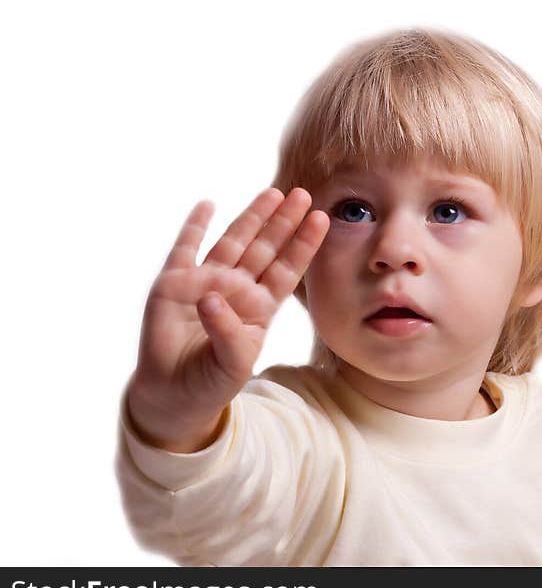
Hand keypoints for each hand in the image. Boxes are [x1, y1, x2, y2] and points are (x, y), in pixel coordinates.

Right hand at [127, 187, 329, 451]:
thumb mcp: (232, 363)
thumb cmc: (212, 381)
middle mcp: (236, 288)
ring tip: (272, 193)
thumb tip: (211, 296)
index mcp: (259, 307)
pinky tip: (208, 203)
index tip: (322, 218)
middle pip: (265, 247)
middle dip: (284, 221)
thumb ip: (227, 331)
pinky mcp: (173, 283)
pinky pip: (186, 247)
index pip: (287, 269)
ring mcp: (205, 281)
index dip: (303, 244)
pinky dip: (195, 225)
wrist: (174, 394)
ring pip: (233, 241)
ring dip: (252, 217)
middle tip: (303, 193)